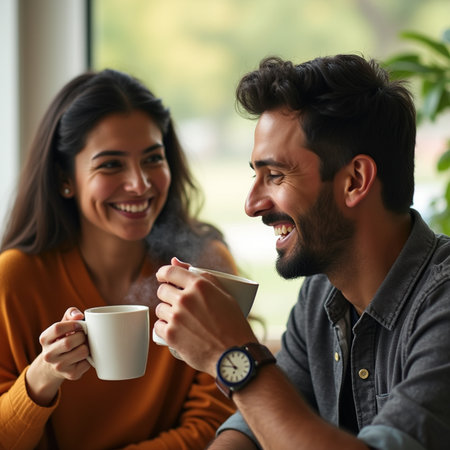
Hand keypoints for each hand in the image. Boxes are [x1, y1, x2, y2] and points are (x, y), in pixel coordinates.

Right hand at [26, 307, 90, 405]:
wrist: (55, 365)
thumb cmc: (63, 339)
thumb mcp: (63, 324)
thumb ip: (70, 314)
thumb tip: (79, 315)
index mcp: (44, 339)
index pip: (57, 328)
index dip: (72, 324)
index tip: (79, 325)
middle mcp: (48, 355)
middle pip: (69, 342)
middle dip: (81, 336)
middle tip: (83, 336)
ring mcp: (59, 367)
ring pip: (82, 352)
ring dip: (87, 346)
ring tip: (83, 345)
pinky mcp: (71, 375)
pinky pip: (88, 362)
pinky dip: (90, 357)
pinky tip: (83, 356)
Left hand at [154, 258, 256, 374]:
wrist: (234, 354)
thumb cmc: (232, 323)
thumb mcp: (224, 294)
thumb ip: (201, 276)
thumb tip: (175, 261)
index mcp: (199, 285)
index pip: (170, 271)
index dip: (163, 273)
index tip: (163, 277)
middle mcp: (185, 298)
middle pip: (162, 290)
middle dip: (167, 295)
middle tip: (178, 304)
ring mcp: (177, 317)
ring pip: (159, 309)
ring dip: (167, 313)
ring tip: (181, 320)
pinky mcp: (171, 335)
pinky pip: (158, 327)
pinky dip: (165, 329)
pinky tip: (177, 331)